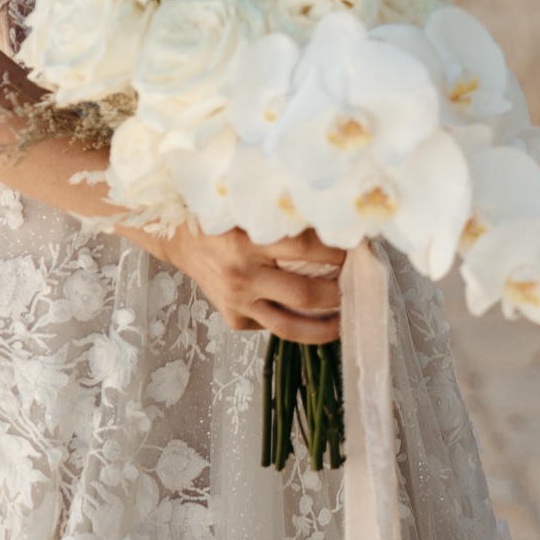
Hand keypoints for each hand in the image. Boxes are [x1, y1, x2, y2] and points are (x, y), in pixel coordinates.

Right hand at [160, 223, 345, 342]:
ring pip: (289, 327)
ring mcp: (237, 302)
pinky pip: (271, 326)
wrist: (180, 241)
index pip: (304, 249)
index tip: (358, 249)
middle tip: (359, 289)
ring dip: (324, 327)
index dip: (336, 252)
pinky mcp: (233, 319)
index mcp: (248, 242)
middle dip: (338, 294)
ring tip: (346, 322)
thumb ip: (283, 223)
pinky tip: (313, 319)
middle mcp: (242, 275)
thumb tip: (335, 228)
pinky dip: (295, 323)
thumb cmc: (222, 220)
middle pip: (304, 294)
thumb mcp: (249, 212)